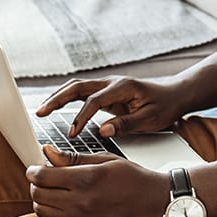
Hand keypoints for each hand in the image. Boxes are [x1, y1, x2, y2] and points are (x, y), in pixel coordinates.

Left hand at [27, 145, 169, 216]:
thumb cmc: (135, 179)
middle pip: (38, 194)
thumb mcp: (106, 160)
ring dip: (40, 200)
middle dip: (35, 184)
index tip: (35, 167)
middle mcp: (80, 202)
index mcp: (86, 179)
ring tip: (50, 192)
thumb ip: (73, 158)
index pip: (42, 176)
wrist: (156, 206)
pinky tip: (57, 208)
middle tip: (42, 178)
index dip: (34, 170)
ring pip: (41, 212)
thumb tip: (47, 152)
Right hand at [36, 76, 188, 138]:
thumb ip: (126, 124)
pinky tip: (57, 109)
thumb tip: (102, 130)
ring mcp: (108, 85)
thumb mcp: (150, 119)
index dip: (80, 117)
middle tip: (40, 113)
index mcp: (122, 87)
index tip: (71, 133)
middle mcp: (112, 82)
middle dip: (57, 99)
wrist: (175, 95)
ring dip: (59, 97)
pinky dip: (67, 99)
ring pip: (77, 87)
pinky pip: (82, 93)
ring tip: (42, 111)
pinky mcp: (106, 91)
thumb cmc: (165, 107)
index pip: (94, 101)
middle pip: (78, 87)